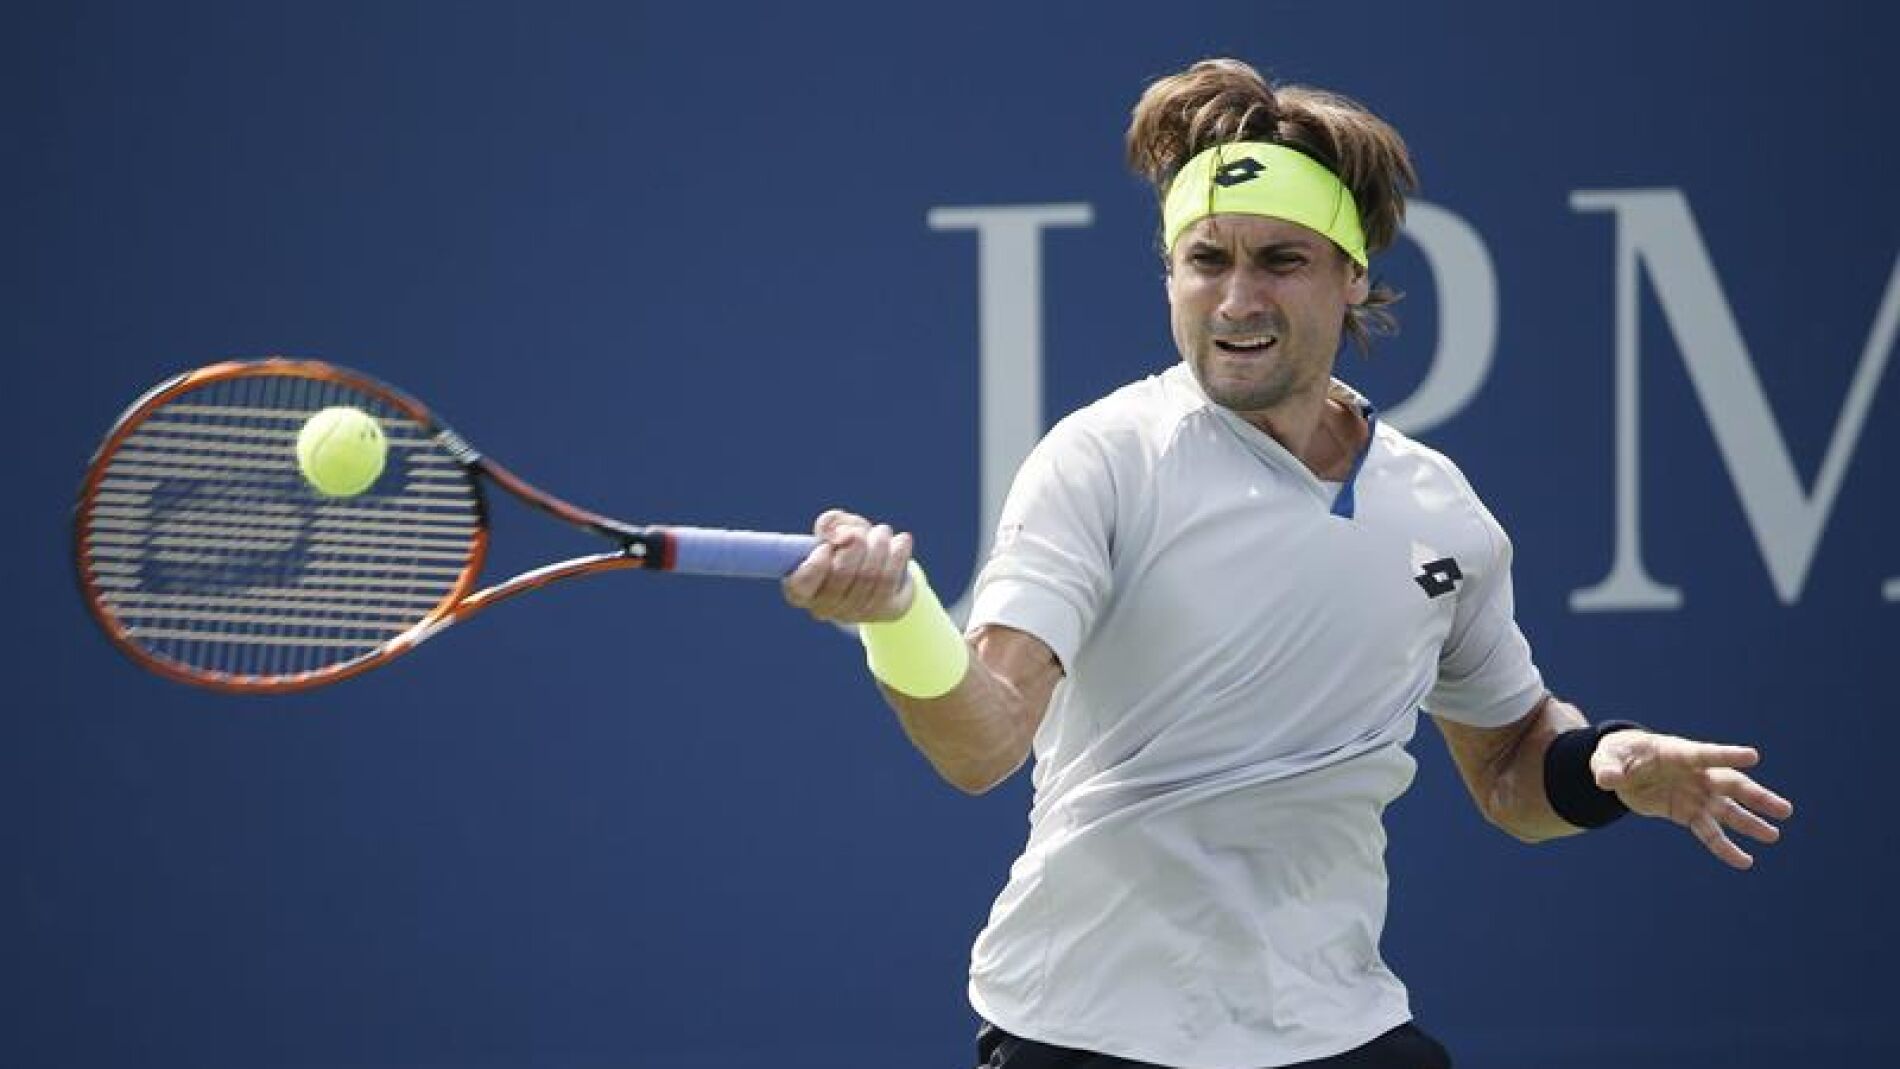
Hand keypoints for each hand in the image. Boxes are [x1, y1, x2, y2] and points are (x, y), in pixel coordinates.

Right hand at [781, 509, 914, 623]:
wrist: (880, 567)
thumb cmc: (848, 546)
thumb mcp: (836, 529)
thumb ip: (830, 524)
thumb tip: (839, 535)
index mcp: (801, 590)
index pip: (802, 585)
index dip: (816, 564)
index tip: (827, 546)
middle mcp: (824, 608)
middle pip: (841, 575)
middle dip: (854, 545)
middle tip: (860, 532)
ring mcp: (854, 614)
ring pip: (869, 576)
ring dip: (878, 546)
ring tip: (882, 531)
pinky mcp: (882, 612)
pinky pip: (890, 581)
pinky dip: (898, 556)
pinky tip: (902, 541)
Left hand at [1591, 730, 1793, 869]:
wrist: (1619, 768)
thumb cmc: (1616, 755)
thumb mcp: (1606, 758)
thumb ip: (1608, 768)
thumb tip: (1606, 779)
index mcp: (1676, 753)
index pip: (1704, 754)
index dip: (1727, 755)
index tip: (1753, 756)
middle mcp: (1693, 774)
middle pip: (1730, 784)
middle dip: (1756, 797)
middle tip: (1784, 810)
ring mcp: (1693, 794)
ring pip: (1727, 810)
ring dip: (1750, 823)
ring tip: (1774, 836)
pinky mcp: (1686, 813)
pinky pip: (1708, 831)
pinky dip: (1724, 846)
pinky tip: (1744, 861)